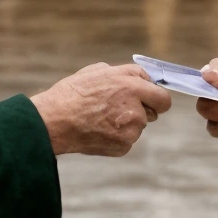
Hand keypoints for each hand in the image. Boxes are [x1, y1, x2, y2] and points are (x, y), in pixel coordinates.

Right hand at [32, 62, 170, 156]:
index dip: (157, 99)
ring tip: (100, 118)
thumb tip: (142, 78)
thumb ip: (127, 74)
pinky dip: (116, 137)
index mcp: (131, 86)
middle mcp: (136, 109)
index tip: (151, 100)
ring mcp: (131, 131)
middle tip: (117, 108)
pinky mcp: (123, 146)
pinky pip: (126, 140)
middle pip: (152, 113)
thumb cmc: (73, 93)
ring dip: (126, 124)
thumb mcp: (99, 70)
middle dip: (141, 110)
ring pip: (137, 127)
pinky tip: (98, 130)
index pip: (163, 98)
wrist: (54, 121)